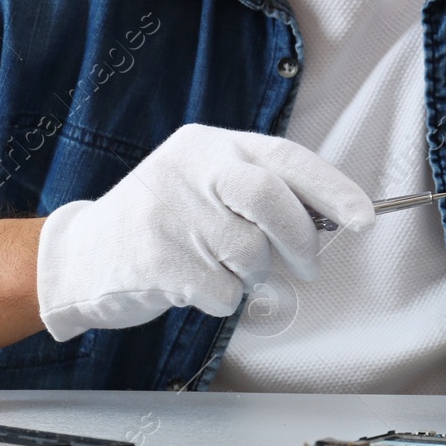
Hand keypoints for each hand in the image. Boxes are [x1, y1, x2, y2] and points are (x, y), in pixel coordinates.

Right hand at [36, 124, 373, 340]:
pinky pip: (223, 290)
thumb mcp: (204, 184)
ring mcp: (169, 213)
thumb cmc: (162, 222)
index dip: (333, 190)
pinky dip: (224, 299)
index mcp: (211, 146)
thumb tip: (330, 219)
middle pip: (271, 199)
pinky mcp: (155, 258)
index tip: (365, 219)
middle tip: (308, 266)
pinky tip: (198, 286)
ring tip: (227, 270)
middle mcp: (190, 170)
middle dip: (301, 239)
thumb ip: (260, 193)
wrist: (80, 256)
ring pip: (250, 253)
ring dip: (253, 276)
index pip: (285, 159)